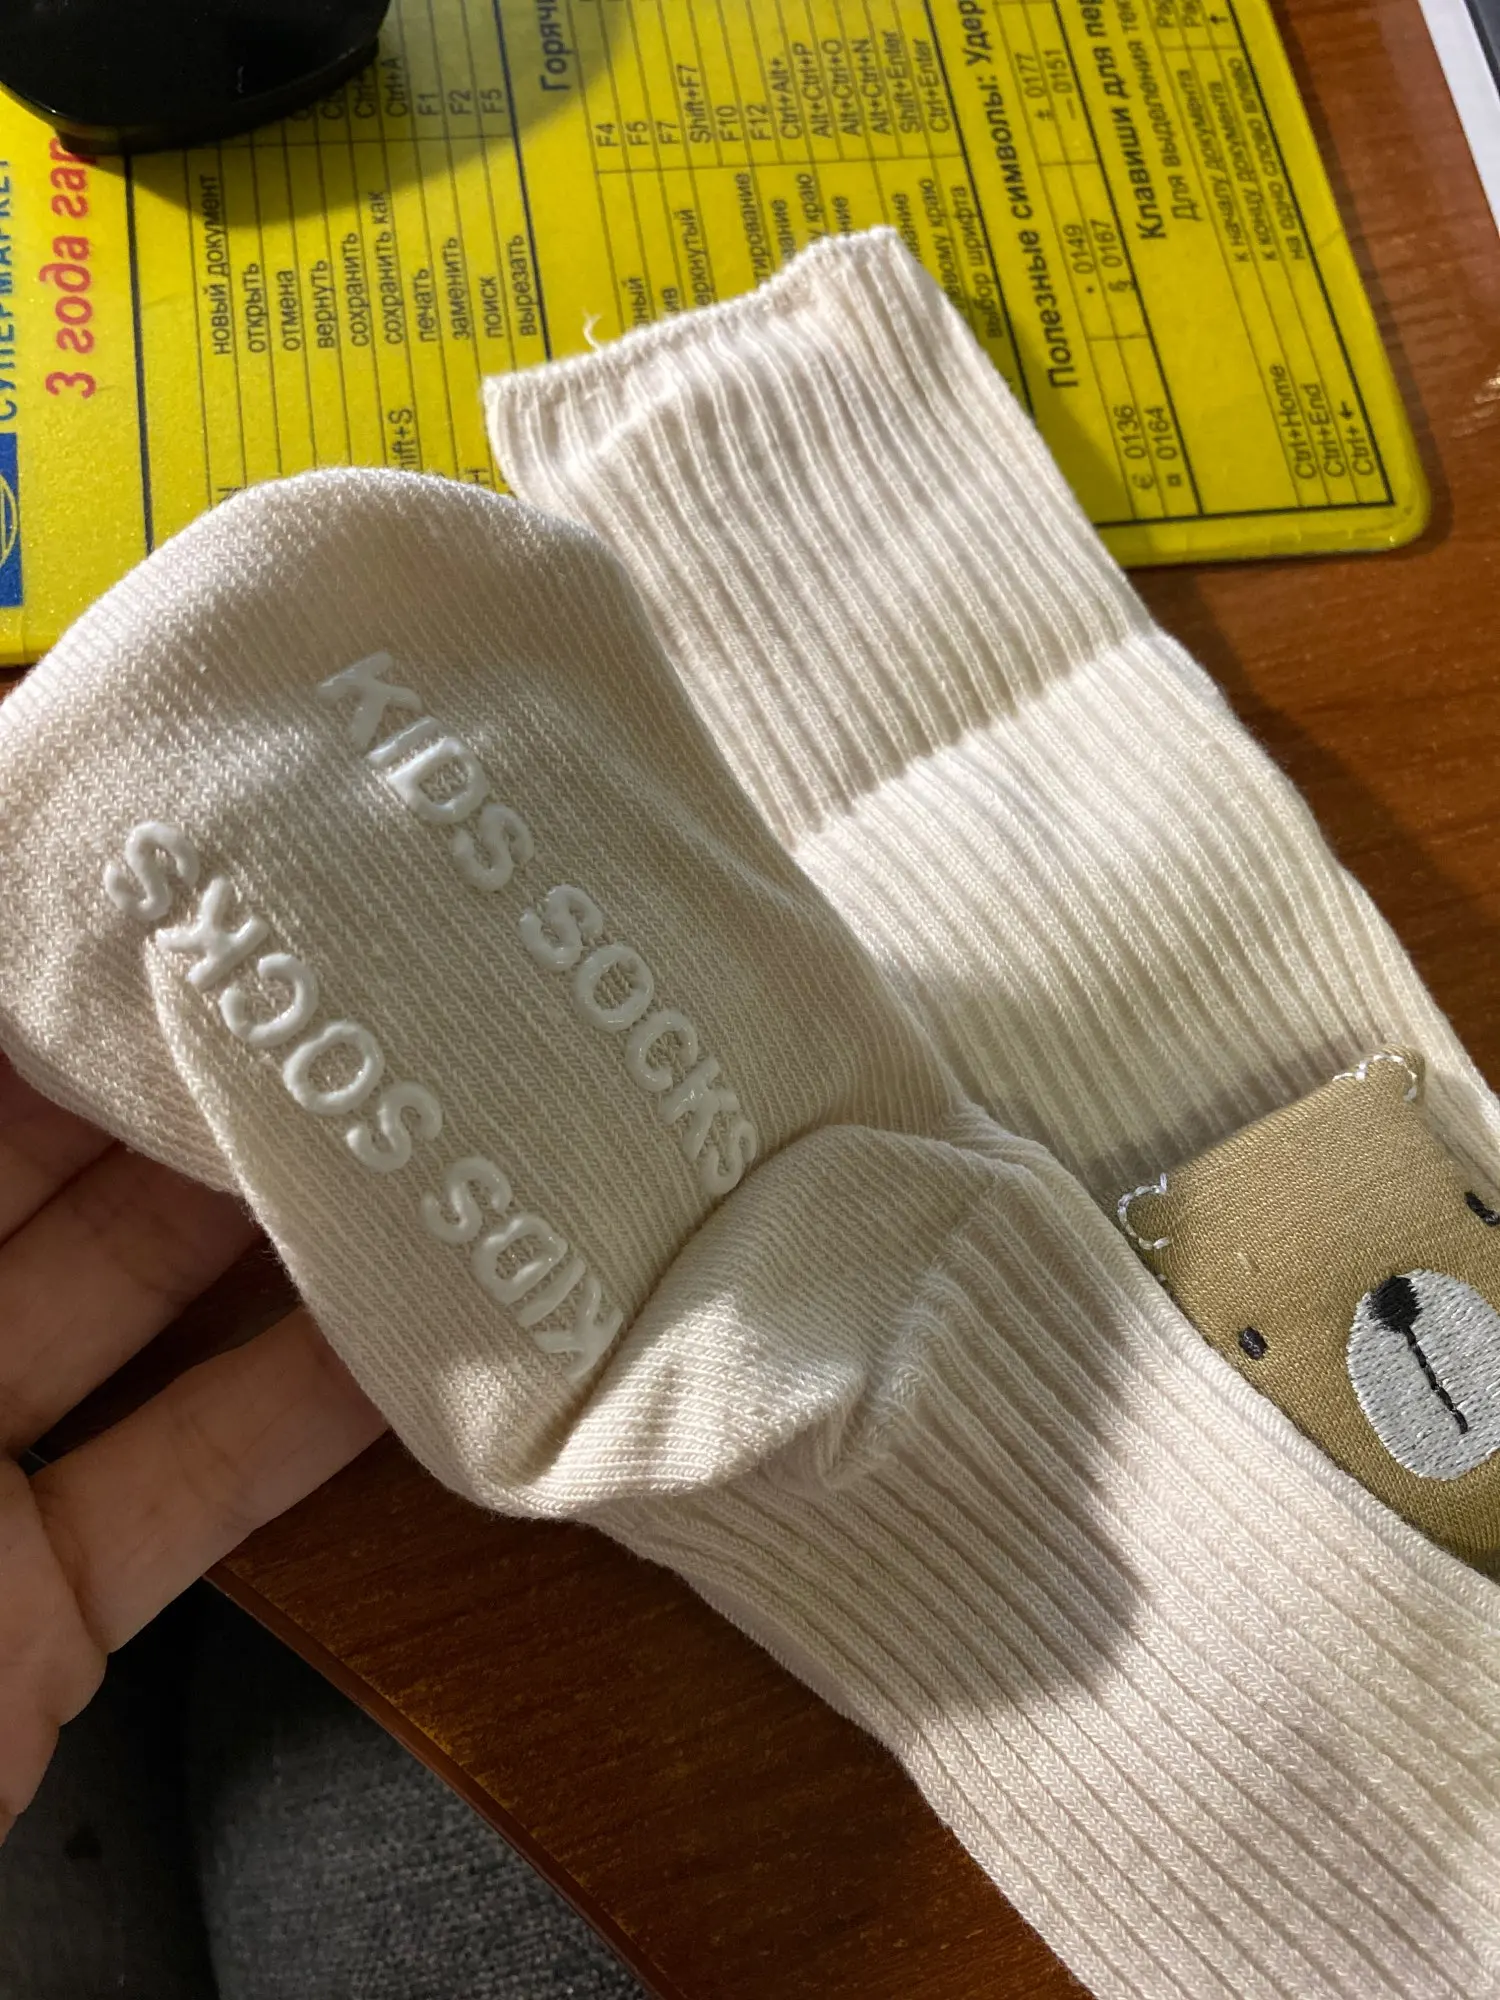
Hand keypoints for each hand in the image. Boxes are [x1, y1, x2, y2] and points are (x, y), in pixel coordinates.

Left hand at [0, 1058, 384, 1837]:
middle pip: (30, 1179)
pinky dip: (294, 1422)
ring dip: (257, 1234)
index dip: (31, 1011)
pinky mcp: (42, 1617)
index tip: (135, 924)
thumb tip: (7, 1010)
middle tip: (291, 996)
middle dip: (161, 1089)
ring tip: (377, 1128)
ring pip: (123, 1321)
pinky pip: (181, 1489)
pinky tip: (396, 1340)